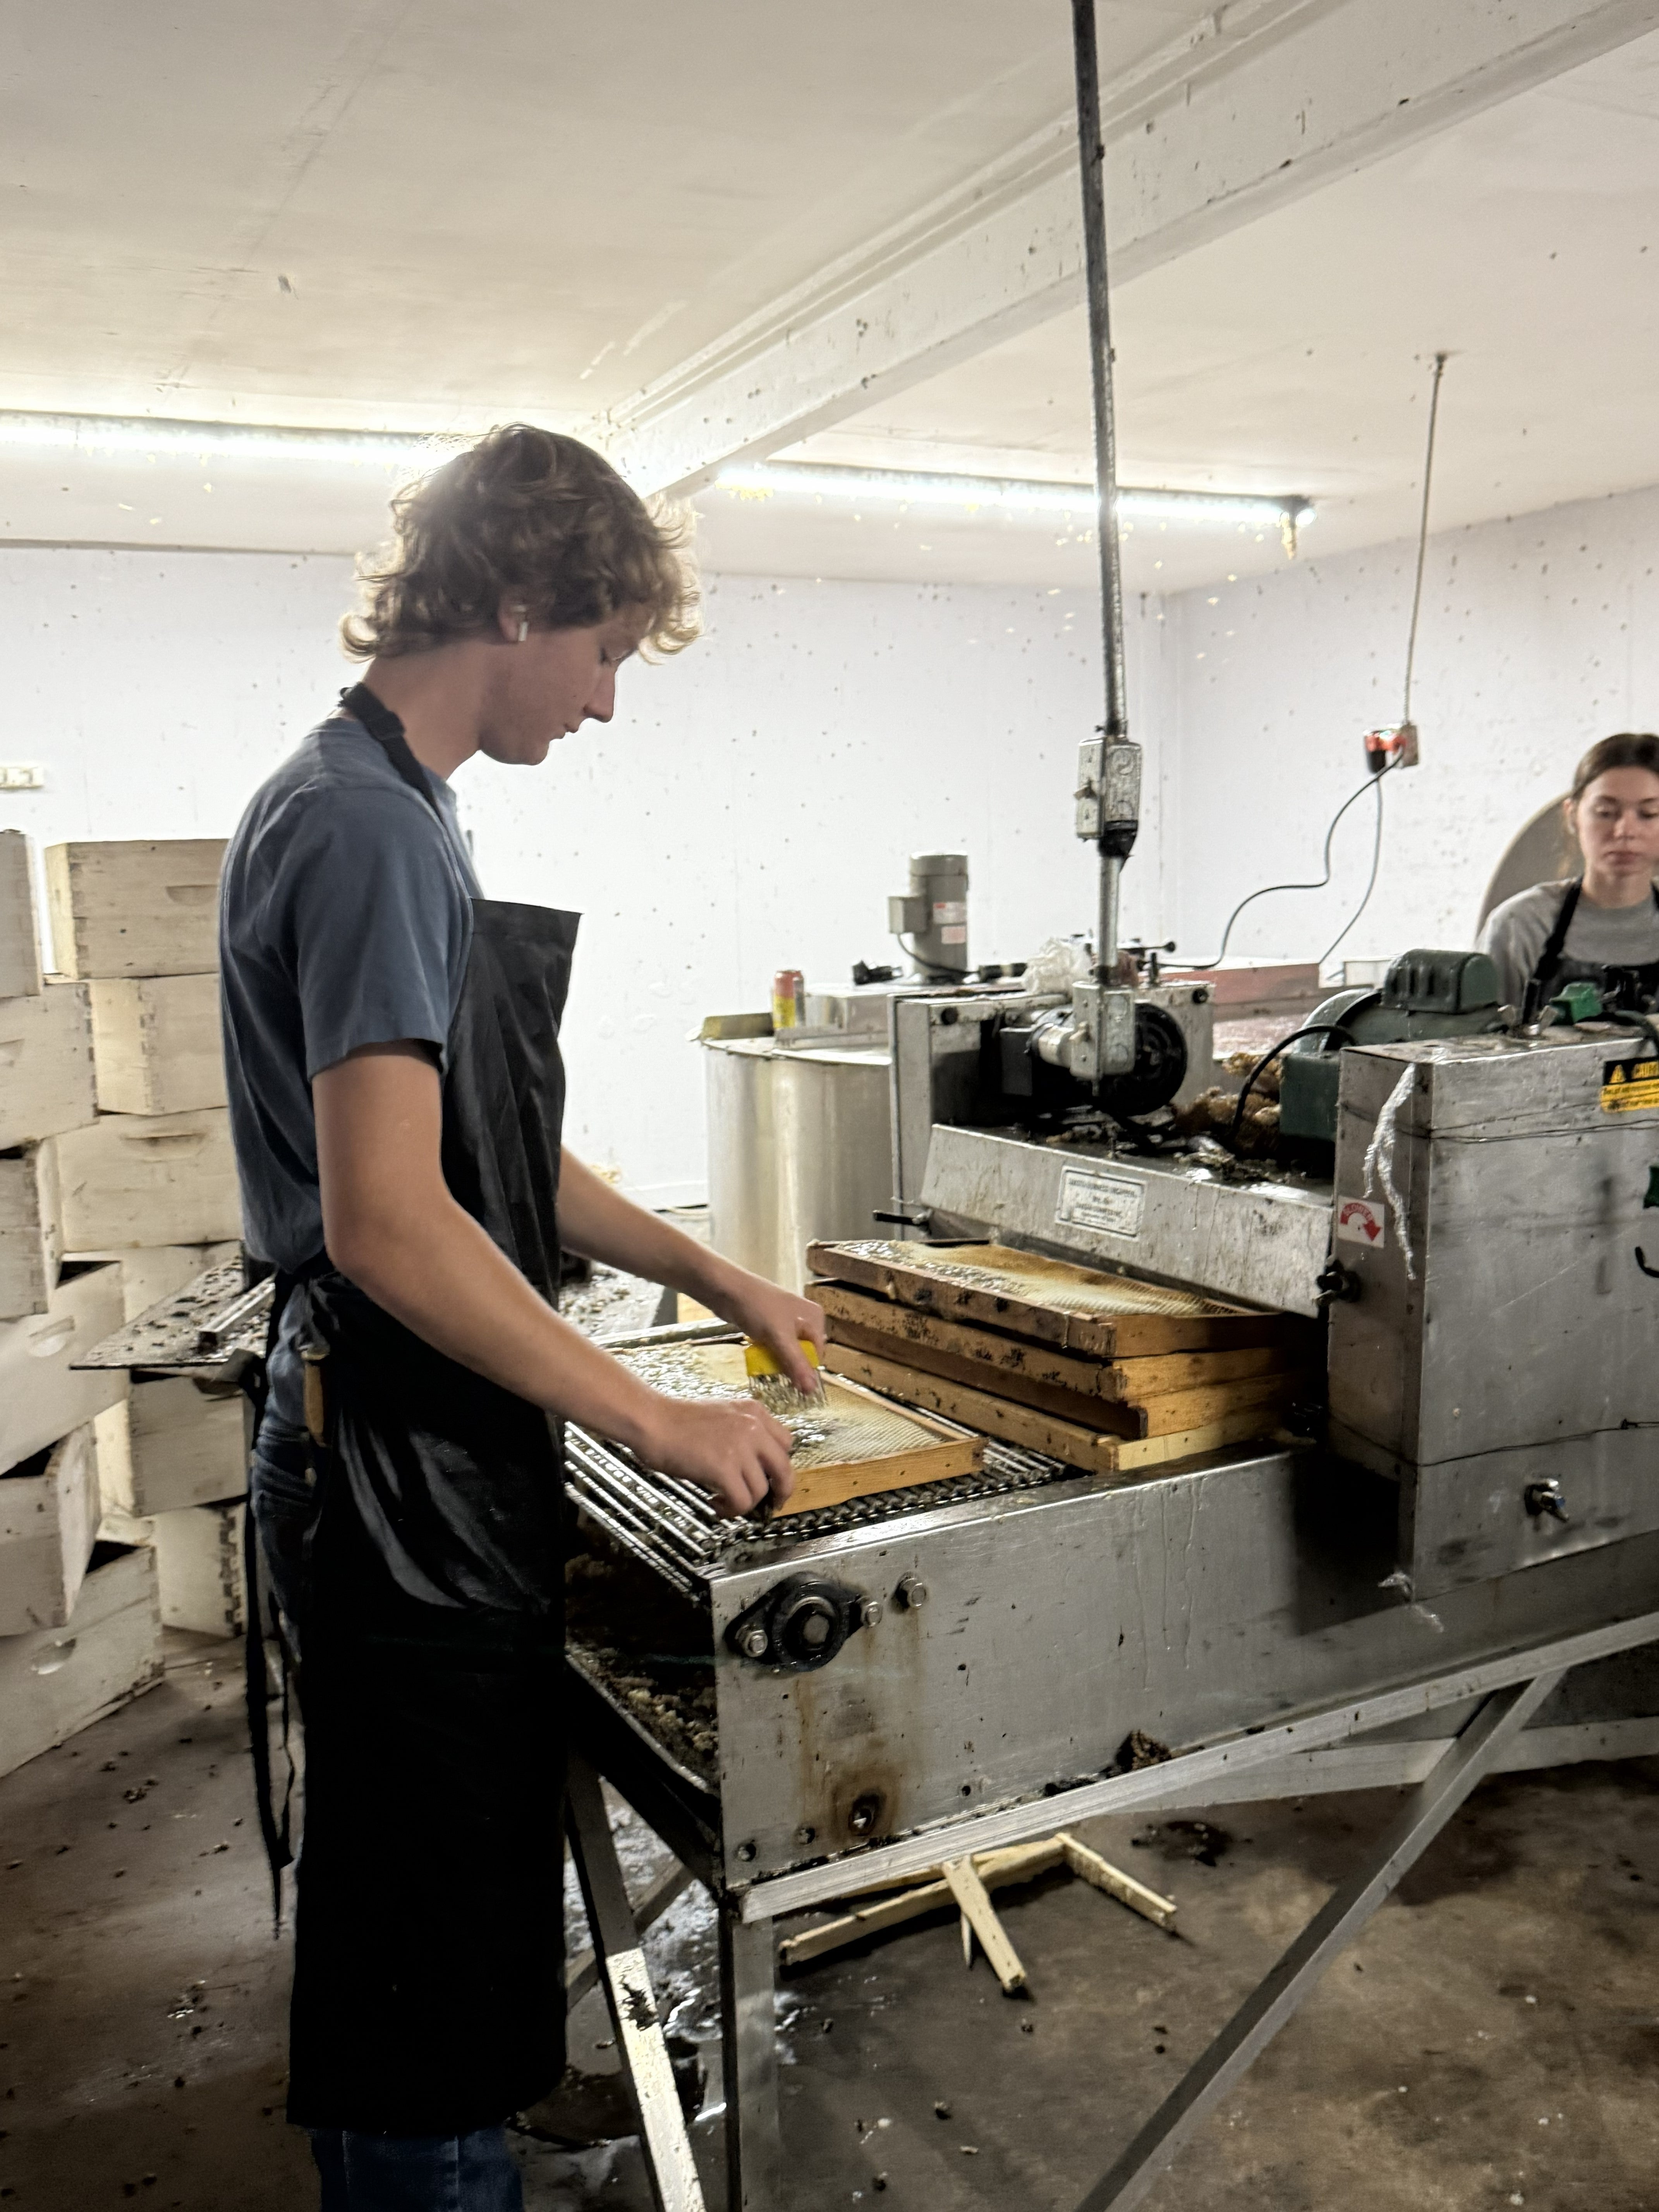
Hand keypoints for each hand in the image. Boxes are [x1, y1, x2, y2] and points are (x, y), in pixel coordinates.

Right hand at [635, 1393, 795, 1517]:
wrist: (653, 1421)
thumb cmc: (677, 1421)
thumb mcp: (722, 1415)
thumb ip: (743, 1432)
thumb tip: (755, 1466)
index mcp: (754, 1411)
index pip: (785, 1443)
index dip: (779, 1465)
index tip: (772, 1478)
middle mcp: (753, 1427)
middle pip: (784, 1468)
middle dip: (781, 1491)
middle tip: (771, 1504)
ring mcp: (740, 1448)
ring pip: (761, 1490)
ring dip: (745, 1503)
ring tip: (724, 1502)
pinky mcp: (724, 1468)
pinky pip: (742, 1501)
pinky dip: (732, 1510)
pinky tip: (716, 1505)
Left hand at [707, 1270, 827, 1396]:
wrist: (726, 1290)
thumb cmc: (758, 1309)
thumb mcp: (779, 1338)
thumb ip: (796, 1364)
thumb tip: (812, 1391)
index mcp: (814, 1319)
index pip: (816, 1355)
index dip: (804, 1371)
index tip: (790, 1384)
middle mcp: (804, 1319)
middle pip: (802, 1354)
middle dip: (790, 1366)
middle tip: (775, 1375)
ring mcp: (786, 1321)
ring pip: (787, 1351)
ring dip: (777, 1361)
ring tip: (764, 1366)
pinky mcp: (771, 1324)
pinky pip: (775, 1345)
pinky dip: (768, 1353)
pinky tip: (759, 1356)